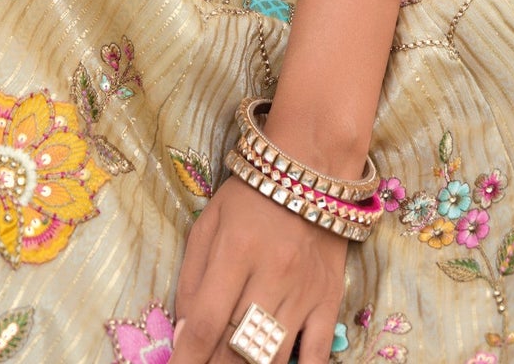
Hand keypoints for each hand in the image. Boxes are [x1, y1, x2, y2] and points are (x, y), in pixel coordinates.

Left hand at [171, 176, 346, 363]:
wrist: (311, 170)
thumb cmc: (249, 198)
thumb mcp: (208, 224)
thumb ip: (191, 281)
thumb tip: (184, 337)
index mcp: (235, 250)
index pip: (206, 323)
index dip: (186, 361)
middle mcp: (272, 273)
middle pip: (237, 348)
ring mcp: (304, 291)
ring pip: (273, 358)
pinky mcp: (329, 300)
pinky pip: (317, 354)